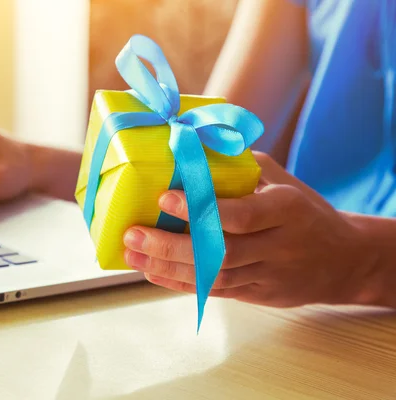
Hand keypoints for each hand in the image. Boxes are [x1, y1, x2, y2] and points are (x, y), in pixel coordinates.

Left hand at [123, 152, 378, 307]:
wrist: (344, 259)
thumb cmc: (304, 211)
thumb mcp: (282, 180)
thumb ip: (239, 167)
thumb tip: (188, 149)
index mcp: (288, 210)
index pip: (240, 214)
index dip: (201, 210)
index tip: (164, 198)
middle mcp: (279, 246)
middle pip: (220, 253)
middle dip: (170, 246)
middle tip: (133, 234)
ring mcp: (269, 275)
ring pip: (214, 278)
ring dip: (168, 267)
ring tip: (133, 255)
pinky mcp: (260, 295)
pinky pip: (216, 292)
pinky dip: (181, 283)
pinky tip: (153, 273)